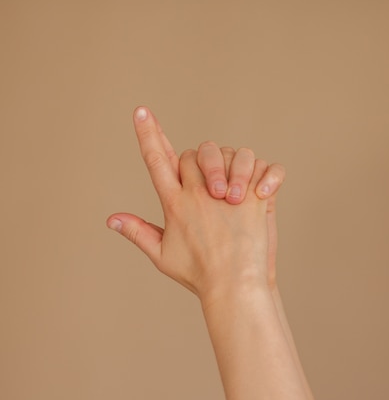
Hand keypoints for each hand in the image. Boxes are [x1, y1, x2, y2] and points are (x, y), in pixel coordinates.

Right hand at [106, 106, 274, 301]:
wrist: (235, 288)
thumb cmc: (198, 275)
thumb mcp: (162, 255)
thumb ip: (137, 231)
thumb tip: (111, 218)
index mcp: (174, 204)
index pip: (156, 160)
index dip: (148, 134)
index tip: (141, 111)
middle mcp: (198, 194)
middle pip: (191, 154)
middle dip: (197, 163)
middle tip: (209, 189)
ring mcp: (227, 194)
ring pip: (228, 153)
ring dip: (231, 165)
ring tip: (231, 193)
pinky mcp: (254, 198)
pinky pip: (264, 168)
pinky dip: (266, 174)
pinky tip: (261, 191)